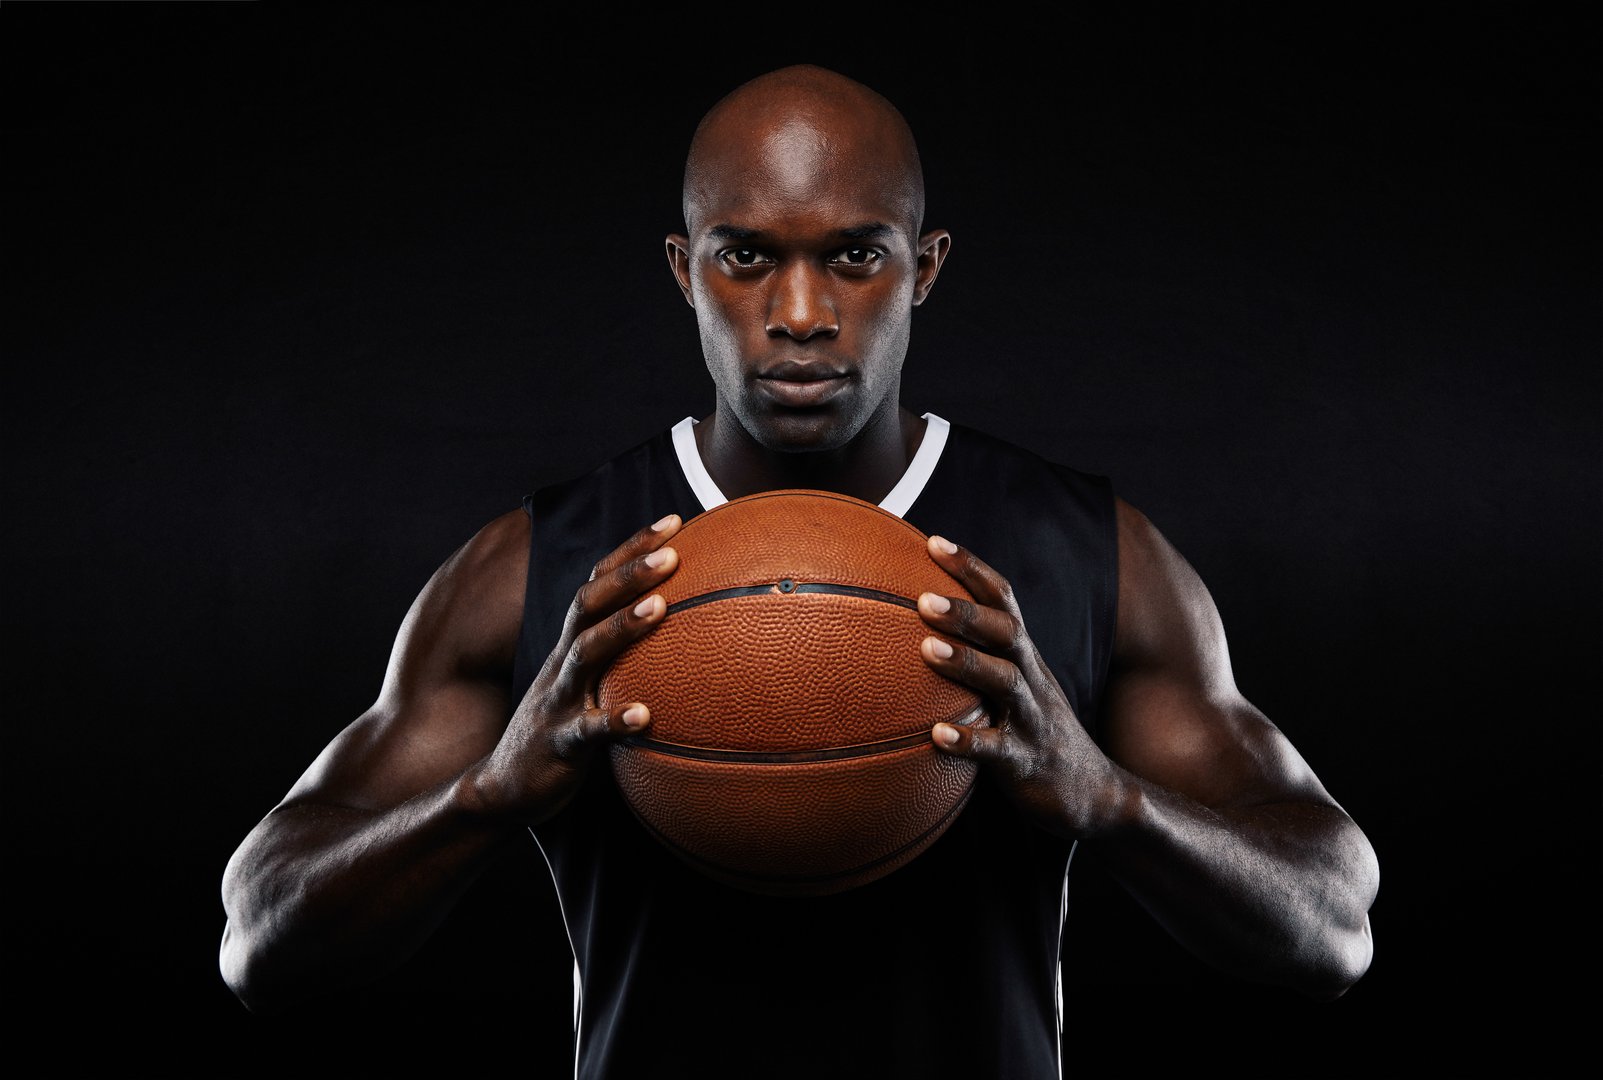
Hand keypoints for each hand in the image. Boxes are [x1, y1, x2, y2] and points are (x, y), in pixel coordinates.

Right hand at [470, 513, 681, 824]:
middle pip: (590, 604)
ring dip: (622, 629)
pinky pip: (588, 731)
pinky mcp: (559, 744)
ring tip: (658, 608)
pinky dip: (614, 720)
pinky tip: (645, 716)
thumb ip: (623, 655)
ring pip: (587, 655)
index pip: (601, 583)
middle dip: (630, 574)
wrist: (505, 786)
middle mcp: (564, 662)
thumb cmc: (563, 727)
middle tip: (673, 552)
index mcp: (573, 644)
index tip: (675, 521)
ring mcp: (559, 700)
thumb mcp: (590, 683)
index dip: (632, 550)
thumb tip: (682, 628)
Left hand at [917, 534, 1122, 836]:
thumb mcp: (1012, 689)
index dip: (972, 569)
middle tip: (923, 598)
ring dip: (966, 662)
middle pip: (1005, 633)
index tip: (934, 542)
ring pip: (1004, 683)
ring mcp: (1031, 719)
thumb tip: (912, 632)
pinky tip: (935, 734)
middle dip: (967, 612)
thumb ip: (976, 658)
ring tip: (926, 649)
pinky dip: (967, 741)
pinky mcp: (1026, 762)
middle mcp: (1032, 679)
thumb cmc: (1034, 732)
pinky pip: (996, 749)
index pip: (1002, 601)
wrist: (1095, 794)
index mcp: (1024, 657)